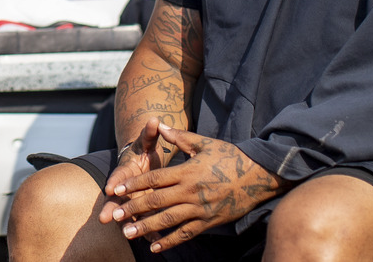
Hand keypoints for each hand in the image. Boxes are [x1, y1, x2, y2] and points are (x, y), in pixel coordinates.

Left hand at [98, 122, 287, 253]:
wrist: (258, 176)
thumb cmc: (229, 156)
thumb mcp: (203, 143)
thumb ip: (179, 136)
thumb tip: (158, 125)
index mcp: (187, 171)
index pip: (154, 179)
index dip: (134, 185)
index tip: (117, 190)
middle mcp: (191, 191)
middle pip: (156, 201)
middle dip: (133, 209)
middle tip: (114, 215)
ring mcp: (200, 209)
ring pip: (168, 220)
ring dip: (146, 227)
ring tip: (128, 233)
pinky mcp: (209, 222)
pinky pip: (186, 234)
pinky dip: (170, 241)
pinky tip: (155, 247)